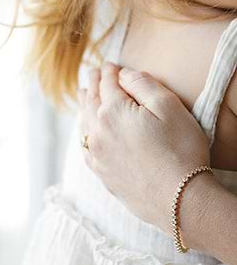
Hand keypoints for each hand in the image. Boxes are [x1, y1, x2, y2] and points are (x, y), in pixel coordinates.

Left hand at [79, 62, 210, 231]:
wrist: (179, 200)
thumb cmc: (180, 151)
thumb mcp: (169, 107)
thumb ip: (142, 84)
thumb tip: (122, 74)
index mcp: (112, 111)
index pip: (108, 84)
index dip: (110, 71)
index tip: (111, 64)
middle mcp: (97, 131)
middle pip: (91, 100)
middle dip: (93, 84)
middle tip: (93, 73)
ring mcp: (97, 154)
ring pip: (84, 122)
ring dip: (84, 105)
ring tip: (84, 95)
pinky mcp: (101, 173)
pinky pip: (85, 146)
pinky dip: (84, 131)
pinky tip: (86, 131)